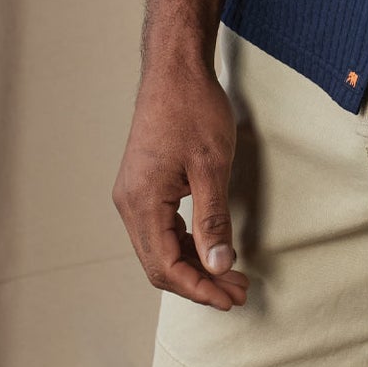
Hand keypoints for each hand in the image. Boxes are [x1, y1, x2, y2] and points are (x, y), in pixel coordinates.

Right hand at [112, 57, 250, 310]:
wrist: (174, 68)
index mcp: (142, 202)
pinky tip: (210, 247)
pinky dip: (185, 244)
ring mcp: (133, 194)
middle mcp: (129, 203)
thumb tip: (219, 266)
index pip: (166, 267)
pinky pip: (160, 228)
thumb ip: (213, 219)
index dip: (200, 289)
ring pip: (159, 248)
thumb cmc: (193, 108)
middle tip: (238, 292)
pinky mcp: (142, 185)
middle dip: (199, 283)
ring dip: (193, 265)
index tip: (231, 298)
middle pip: (159, 264)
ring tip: (231, 275)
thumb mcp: (212, 166)